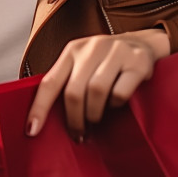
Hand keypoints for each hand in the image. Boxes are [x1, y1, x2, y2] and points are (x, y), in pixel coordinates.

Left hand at [25, 28, 169, 139]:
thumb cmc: (107, 61)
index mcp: (73, 50)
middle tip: (78, 133)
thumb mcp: (84, 64)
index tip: (32, 130)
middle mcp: (92, 48)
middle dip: (73, 118)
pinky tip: (116, 105)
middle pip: (73, 91)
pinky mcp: (138, 62)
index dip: (39, 107)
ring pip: (96, 91)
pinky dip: (115, 104)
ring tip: (95, 121)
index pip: (49, 81)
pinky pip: (120, 92)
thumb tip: (47, 118)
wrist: (145, 42)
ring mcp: (116, 53)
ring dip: (94, 113)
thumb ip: (68, 81)